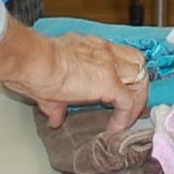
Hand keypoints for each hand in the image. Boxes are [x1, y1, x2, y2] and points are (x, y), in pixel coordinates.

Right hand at [0, 25, 149, 130]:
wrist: (32, 62)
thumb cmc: (34, 66)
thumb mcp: (50, 82)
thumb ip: (57, 103)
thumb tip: (55, 117)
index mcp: (91, 46)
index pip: (120, 55)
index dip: (124, 74)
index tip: (120, 92)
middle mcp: (104, 51)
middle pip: (137, 63)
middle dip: (137, 84)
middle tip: (128, 104)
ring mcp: (110, 65)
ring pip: (140, 78)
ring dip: (136, 99)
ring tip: (125, 117)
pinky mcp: (109, 82)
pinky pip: (128, 102)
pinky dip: (126, 116)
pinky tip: (115, 127)